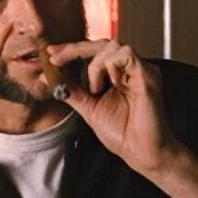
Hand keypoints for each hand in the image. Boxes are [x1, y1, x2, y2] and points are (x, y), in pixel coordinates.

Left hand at [47, 40, 179, 173]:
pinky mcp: (148, 74)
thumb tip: (49, 78)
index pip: (93, 52)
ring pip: (112, 45)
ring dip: (95, 64)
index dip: (71, 49)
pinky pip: (126, 54)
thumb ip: (73, 92)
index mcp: (117, 75)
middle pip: (101, 43)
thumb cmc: (122, 134)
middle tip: (55, 59)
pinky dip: (111, 66)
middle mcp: (130, 69)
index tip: (50, 53)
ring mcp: (140, 70)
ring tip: (95, 88)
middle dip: (74, 49)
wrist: (142, 153)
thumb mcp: (89, 109)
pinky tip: (110, 85)